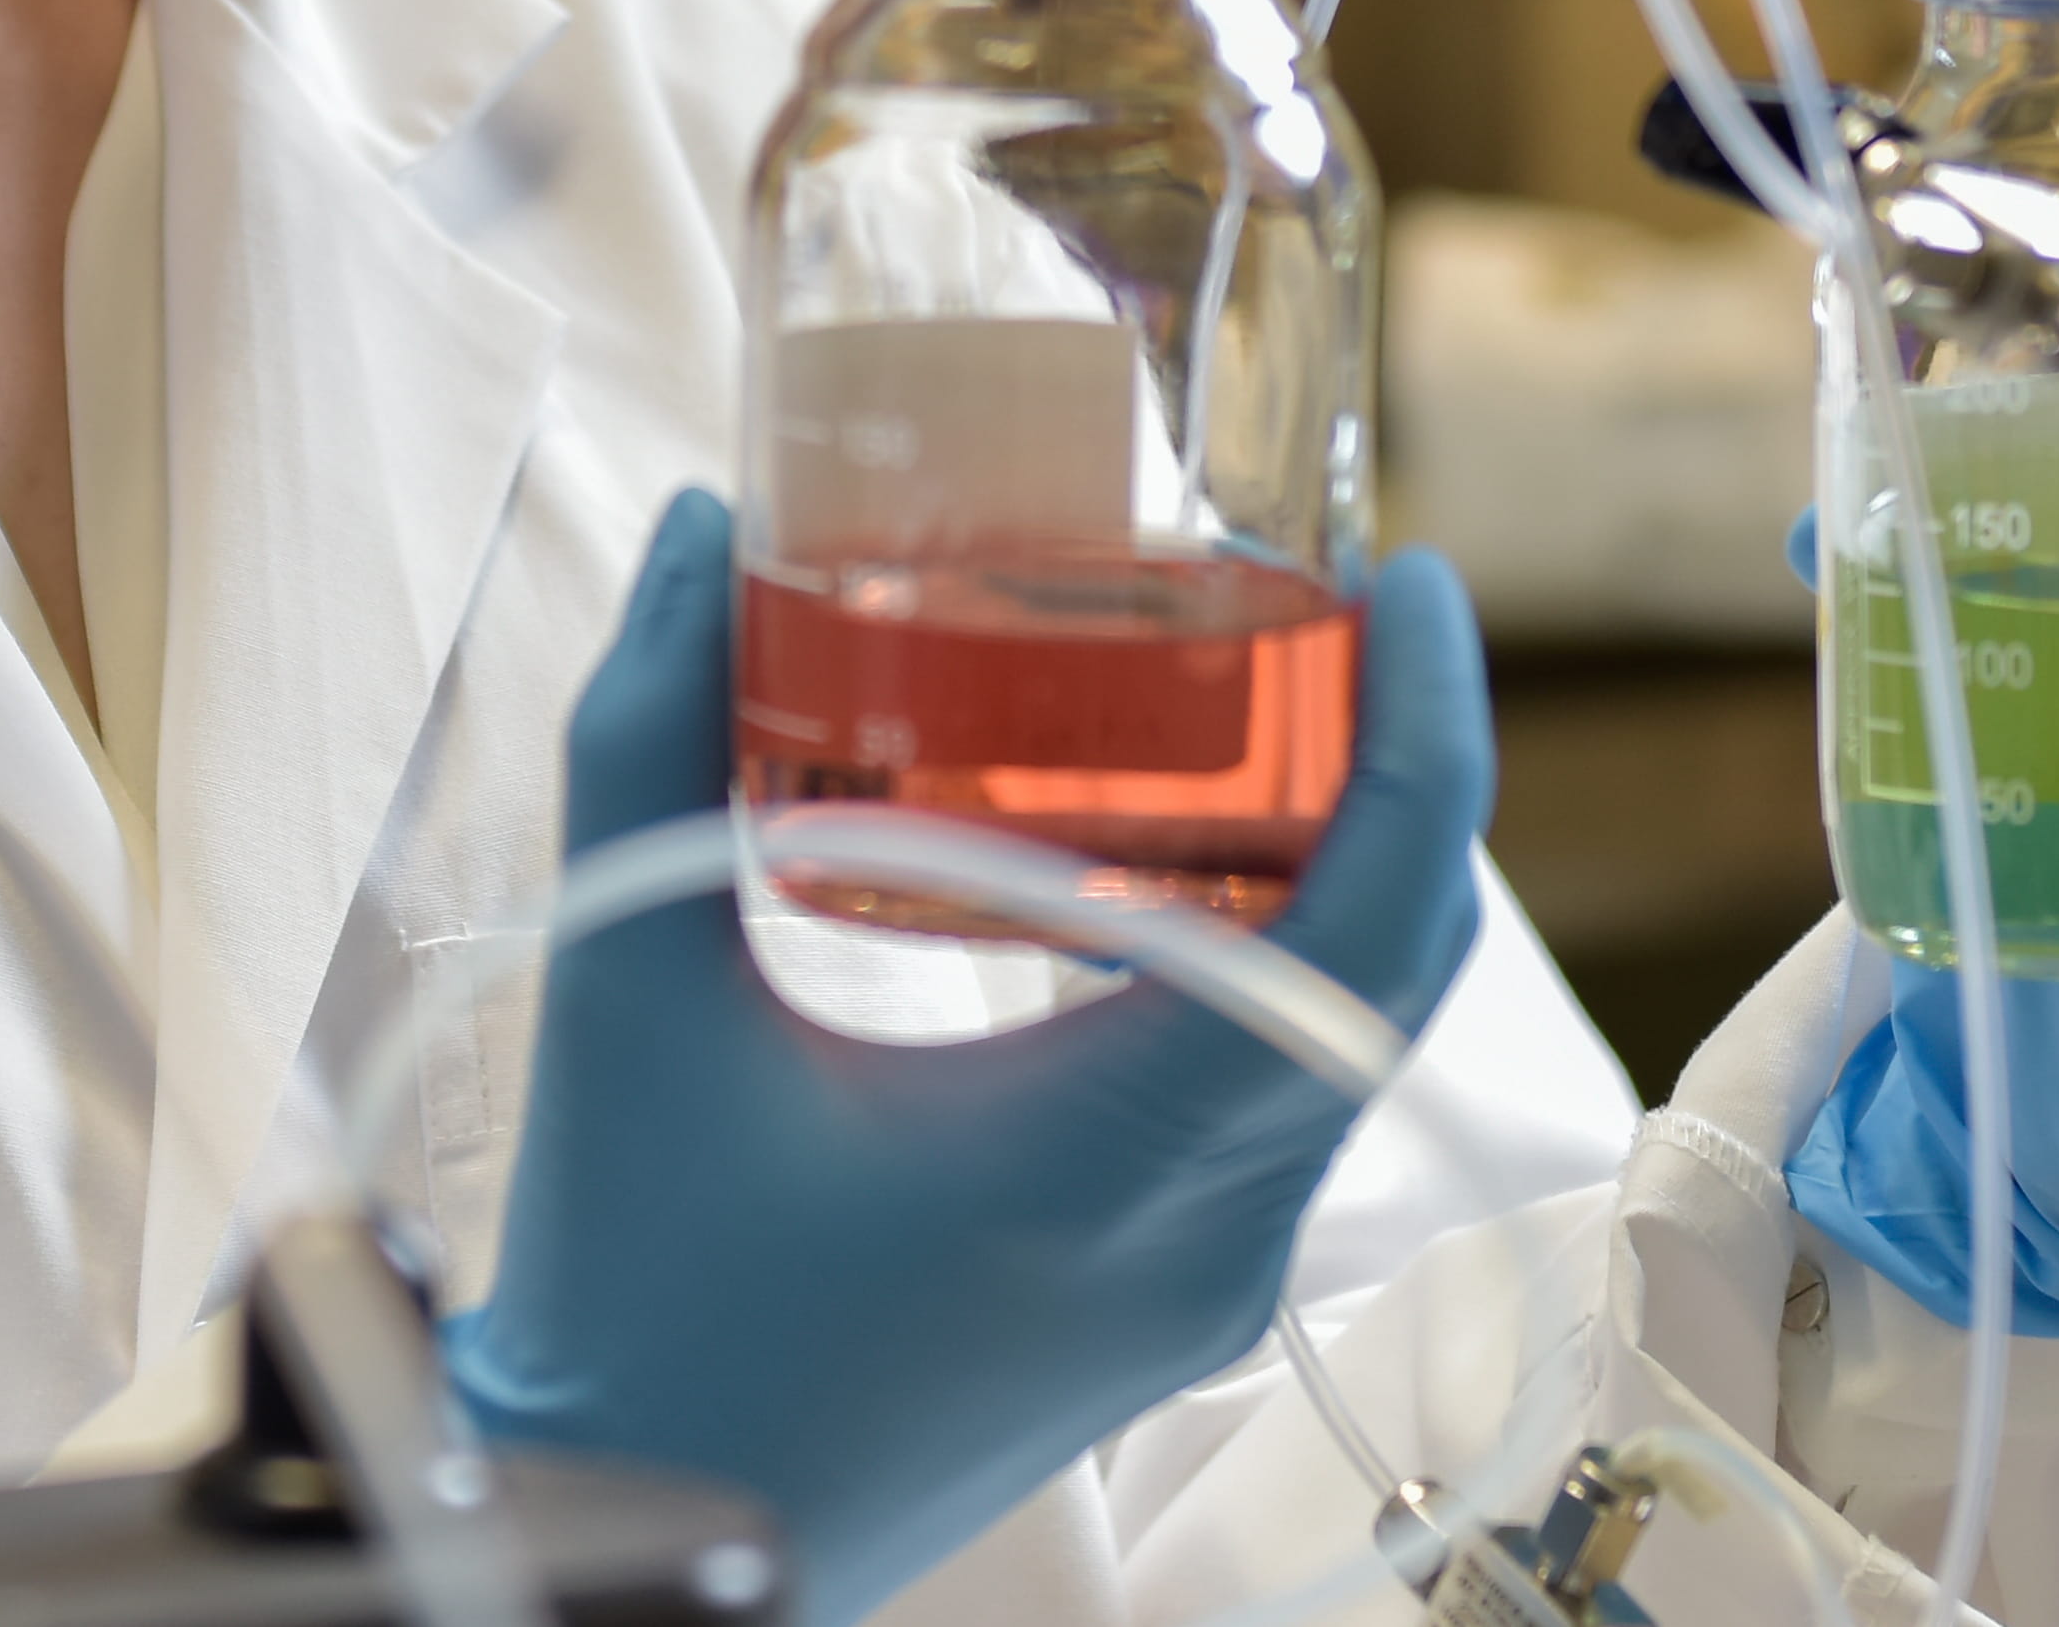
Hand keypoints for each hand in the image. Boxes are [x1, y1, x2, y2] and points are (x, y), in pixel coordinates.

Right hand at [440, 495, 1493, 1621]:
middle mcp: (1202, 1231)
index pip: (1372, 926)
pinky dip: (1283, 961)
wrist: (632, 1557)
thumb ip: (651, 741)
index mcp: (1109, 1155)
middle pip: (1400, 963)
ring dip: (1348, 864)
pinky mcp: (1172, 1302)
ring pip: (1356, 1032)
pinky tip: (1186, 863)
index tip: (1411, 581)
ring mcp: (1204, 1282)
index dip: (1429, 734)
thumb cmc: (631, 1297)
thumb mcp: (628, 1000)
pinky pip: (1291, 1097)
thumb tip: (701, 533)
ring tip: (1268, 701)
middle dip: (1400, 766)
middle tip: (1332, 606)